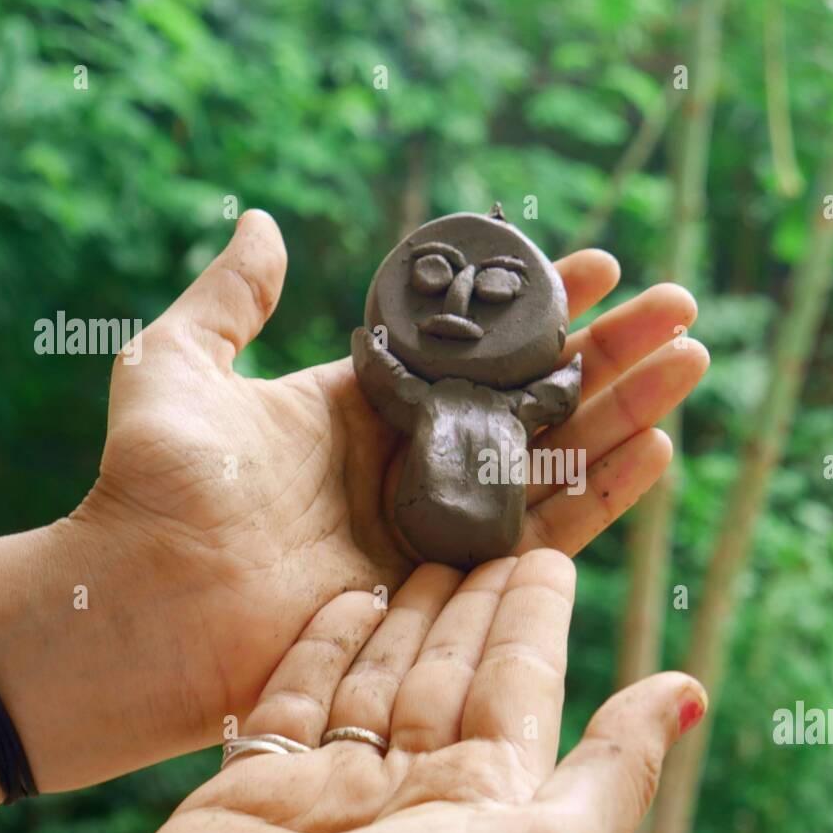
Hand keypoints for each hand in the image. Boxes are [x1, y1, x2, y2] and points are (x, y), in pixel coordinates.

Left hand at [70, 211, 707, 764]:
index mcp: (366, 405)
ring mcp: (439, 524)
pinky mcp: (453, 587)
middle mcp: (415, 462)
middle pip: (535, 398)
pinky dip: (605, 495)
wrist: (141, 608)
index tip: (598, 264)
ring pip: (557, 460)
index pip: (474, 347)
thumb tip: (264, 224)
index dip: (537, 306)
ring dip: (629, 412)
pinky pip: (546, 537)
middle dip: (612, 353)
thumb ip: (229, 300)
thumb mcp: (177, 367)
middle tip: (679, 309)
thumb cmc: (150, 489)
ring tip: (691, 361)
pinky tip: (656, 446)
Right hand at [83, 550, 707, 832]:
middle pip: (452, 673)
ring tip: (421, 550)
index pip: (521, 684)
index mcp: (488, 810)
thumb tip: (690, 694)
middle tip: (483, 528)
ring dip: (405, 618)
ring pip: (381, 681)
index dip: (535, 616)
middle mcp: (416, 799)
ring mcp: (334, 795)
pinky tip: (346, 599)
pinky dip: (324, 647)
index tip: (545, 551)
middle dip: (472, 604)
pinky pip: (298, 699)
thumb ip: (613, 773)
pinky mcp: (255, 790)